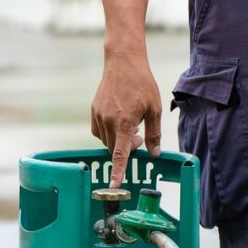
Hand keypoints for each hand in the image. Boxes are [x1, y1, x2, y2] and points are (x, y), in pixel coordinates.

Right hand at [91, 50, 161, 187]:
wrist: (123, 62)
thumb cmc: (142, 84)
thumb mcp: (154, 109)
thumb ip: (154, 134)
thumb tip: (154, 154)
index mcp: (125, 122)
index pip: (120, 154)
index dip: (118, 171)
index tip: (114, 185)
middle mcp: (108, 121)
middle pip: (114, 149)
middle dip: (127, 149)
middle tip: (141, 138)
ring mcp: (98, 116)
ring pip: (107, 141)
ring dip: (118, 141)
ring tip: (132, 125)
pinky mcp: (94, 111)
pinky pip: (99, 132)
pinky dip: (109, 133)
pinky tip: (119, 121)